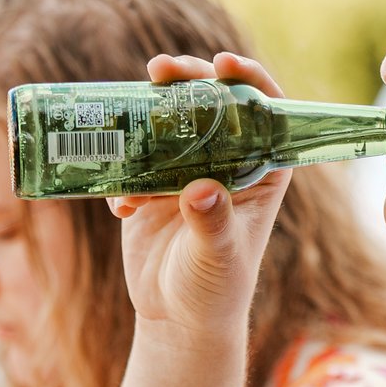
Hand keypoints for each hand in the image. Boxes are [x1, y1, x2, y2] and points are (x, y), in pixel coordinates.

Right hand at [110, 53, 295, 337]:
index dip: (247, 79)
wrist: (177, 320)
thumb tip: (199, 190)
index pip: (264, 111)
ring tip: (127, 104)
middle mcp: (227, 162)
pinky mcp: (150, 187)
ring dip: (147, 107)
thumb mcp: (218, 257)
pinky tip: (122, 206)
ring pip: (169, 121)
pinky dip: (120, 165)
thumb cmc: (214, 290)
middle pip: (211, 103)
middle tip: (161, 70)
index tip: (223, 65)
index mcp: (261, 170)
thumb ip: (213, 223)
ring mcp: (186, 171)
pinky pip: (133, 158)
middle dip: (188, 79)